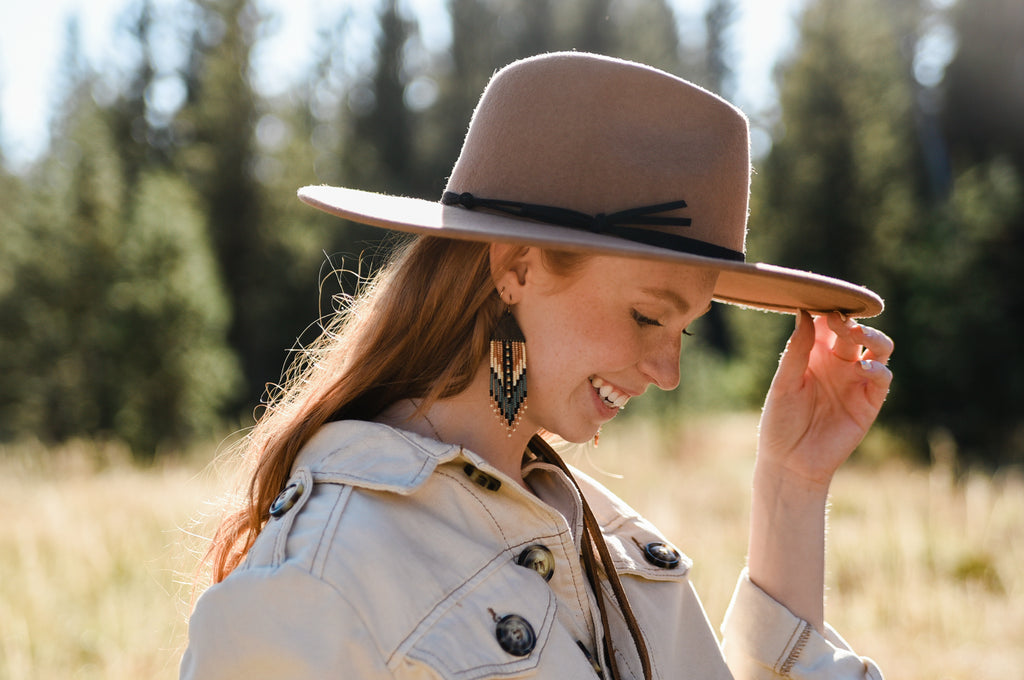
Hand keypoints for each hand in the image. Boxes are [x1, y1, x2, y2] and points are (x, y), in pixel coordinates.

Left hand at [757, 311, 893, 487]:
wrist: (791, 461)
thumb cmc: (780, 421)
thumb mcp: (783, 383)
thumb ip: (796, 350)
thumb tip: (804, 313)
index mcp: (814, 354)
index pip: (827, 324)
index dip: (828, 312)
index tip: (823, 306)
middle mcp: (838, 363)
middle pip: (853, 332)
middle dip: (849, 322)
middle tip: (840, 321)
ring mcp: (856, 381)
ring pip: (877, 348)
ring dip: (872, 337)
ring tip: (857, 335)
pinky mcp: (869, 402)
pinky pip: (882, 378)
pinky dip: (877, 368)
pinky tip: (863, 366)